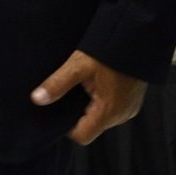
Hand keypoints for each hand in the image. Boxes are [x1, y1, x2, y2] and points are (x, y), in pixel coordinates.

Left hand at [31, 51, 145, 145]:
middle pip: (92, 128)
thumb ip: (57, 84)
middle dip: (79, 114)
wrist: (137, 37)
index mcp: (108, 111)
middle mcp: (121, 115)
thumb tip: (37, 99)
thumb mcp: (79, 66)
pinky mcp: (133, 101)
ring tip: (86, 86)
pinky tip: (99, 84)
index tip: (62, 110)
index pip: (83, 136)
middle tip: (73, 92)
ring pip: (102, 118)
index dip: (68, 128)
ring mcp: (129, 109)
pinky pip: (113, 110)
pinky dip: (103, 101)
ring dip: (92, 107)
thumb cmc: (110, 51)